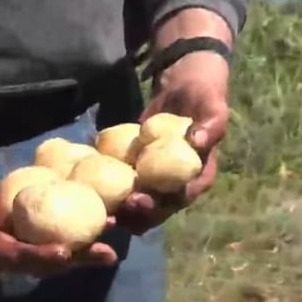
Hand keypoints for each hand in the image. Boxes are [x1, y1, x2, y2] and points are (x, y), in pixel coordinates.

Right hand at [0, 90, 117, 277]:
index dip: (45, 257)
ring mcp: (8, 243)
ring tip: (110, 238)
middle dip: (76, 259)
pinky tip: (89, 222)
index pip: (20, 258)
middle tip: (109, 253)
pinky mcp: (14, 230)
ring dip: (78, 248)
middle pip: (43, 262)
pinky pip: (44, 235)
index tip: (69, 252)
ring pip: (48, 251)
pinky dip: (67, 231)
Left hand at [115, 51, 228, 234]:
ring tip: (101, 212)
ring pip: (139, 205)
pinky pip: (124, 185)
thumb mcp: (213, 106)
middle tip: (114, 210)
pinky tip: (89, 191)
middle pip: (158, 210)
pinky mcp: (138, 171)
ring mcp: (157, 180)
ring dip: (120, 212)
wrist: (181, 86)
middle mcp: (179, 184)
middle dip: (136, 214)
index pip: (182, 197)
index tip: (139, 199)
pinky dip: (108, 191)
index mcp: (200, 177)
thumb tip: (199, 140)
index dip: (162, 204)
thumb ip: (211, 125)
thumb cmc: (202, 95)